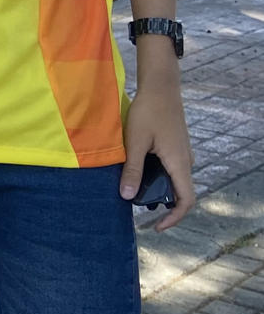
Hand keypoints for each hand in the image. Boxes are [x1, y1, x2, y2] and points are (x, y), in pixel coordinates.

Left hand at [120, 77, 194, 229]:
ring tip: (136, 191)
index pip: (187, 200)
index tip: (156, 226)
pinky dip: (159, 178)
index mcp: (179, 163)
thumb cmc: (147, 111)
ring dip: (159, 190)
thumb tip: (127, 196)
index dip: (174, 218)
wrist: (160, 87)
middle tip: (138, 207)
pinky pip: (172, 170)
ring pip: (175, 181)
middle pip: (181, 193)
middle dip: (163, 206)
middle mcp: (186, 161)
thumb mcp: (135, 142)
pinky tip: (139, 173)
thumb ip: (132, 169)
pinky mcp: (177, 147)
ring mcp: (183, 154)